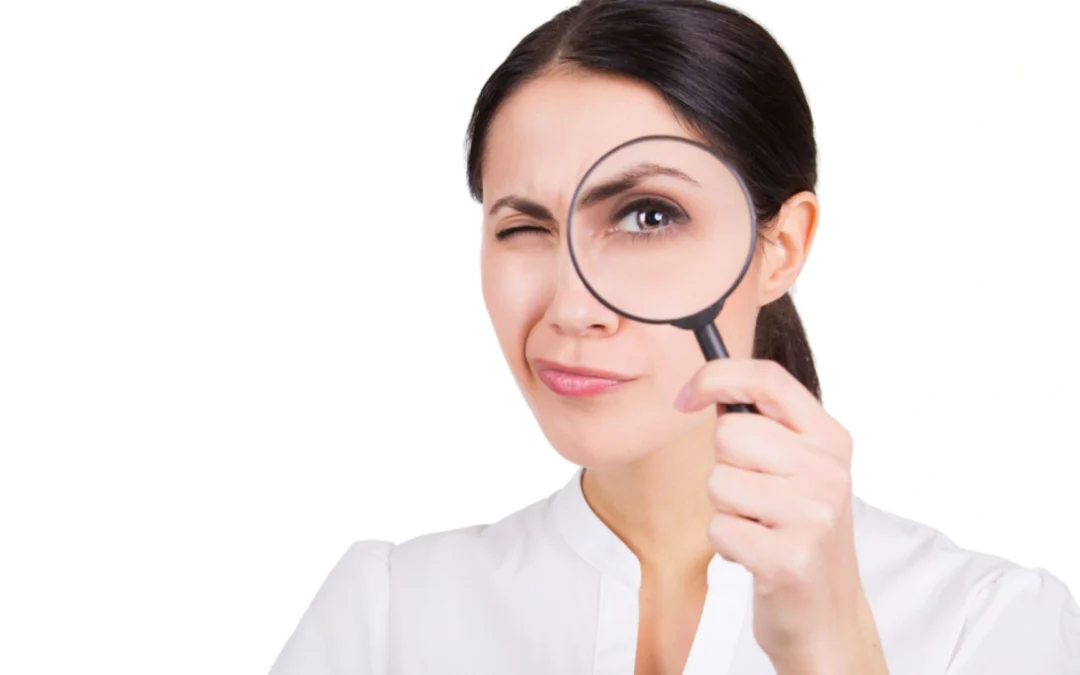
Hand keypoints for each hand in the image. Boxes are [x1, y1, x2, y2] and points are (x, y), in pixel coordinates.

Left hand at [675, 358, 887, 674]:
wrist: (827, 614)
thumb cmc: (798, 532)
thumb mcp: (798, 468)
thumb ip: (765, 426)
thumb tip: (708, 386)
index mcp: (830, 438)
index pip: (767, 378)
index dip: (715, 377)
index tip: (686, 398)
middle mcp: (828, 470)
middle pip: (730, 434)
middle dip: (725, 468)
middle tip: (755, 499)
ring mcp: (814, 514)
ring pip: (718, 482)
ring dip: (725, 510)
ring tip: (759, 528)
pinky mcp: (791, 558)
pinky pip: (718, 528)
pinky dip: (726, 545)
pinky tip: (757, 555)